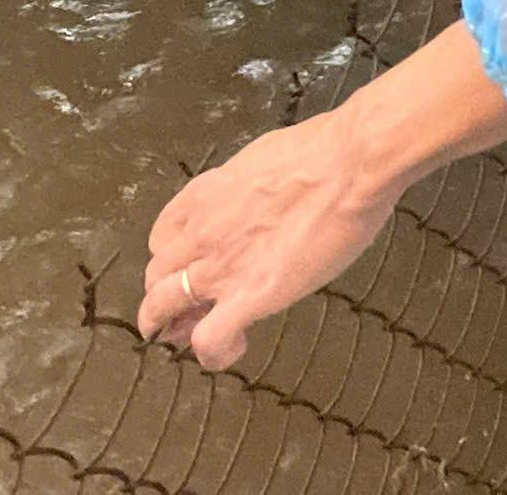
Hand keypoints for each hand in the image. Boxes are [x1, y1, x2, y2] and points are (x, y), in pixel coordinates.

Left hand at [138, 110, 399, 371]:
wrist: (350, 165)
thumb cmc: (321, 154)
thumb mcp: (262, 159)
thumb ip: (245, 188)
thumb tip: (257, 199)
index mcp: (206, 194)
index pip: (162, 236)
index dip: (171, 259)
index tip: (187, 268)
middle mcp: (202, 232)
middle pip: (156, 276)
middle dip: (164, 298)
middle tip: (184, 313)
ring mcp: (221, 267)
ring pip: (162, 308)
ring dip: (172, 327)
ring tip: (190, 337)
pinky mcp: (249, 297)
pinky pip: (207, 340)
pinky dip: (213, 352)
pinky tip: (235, 345)